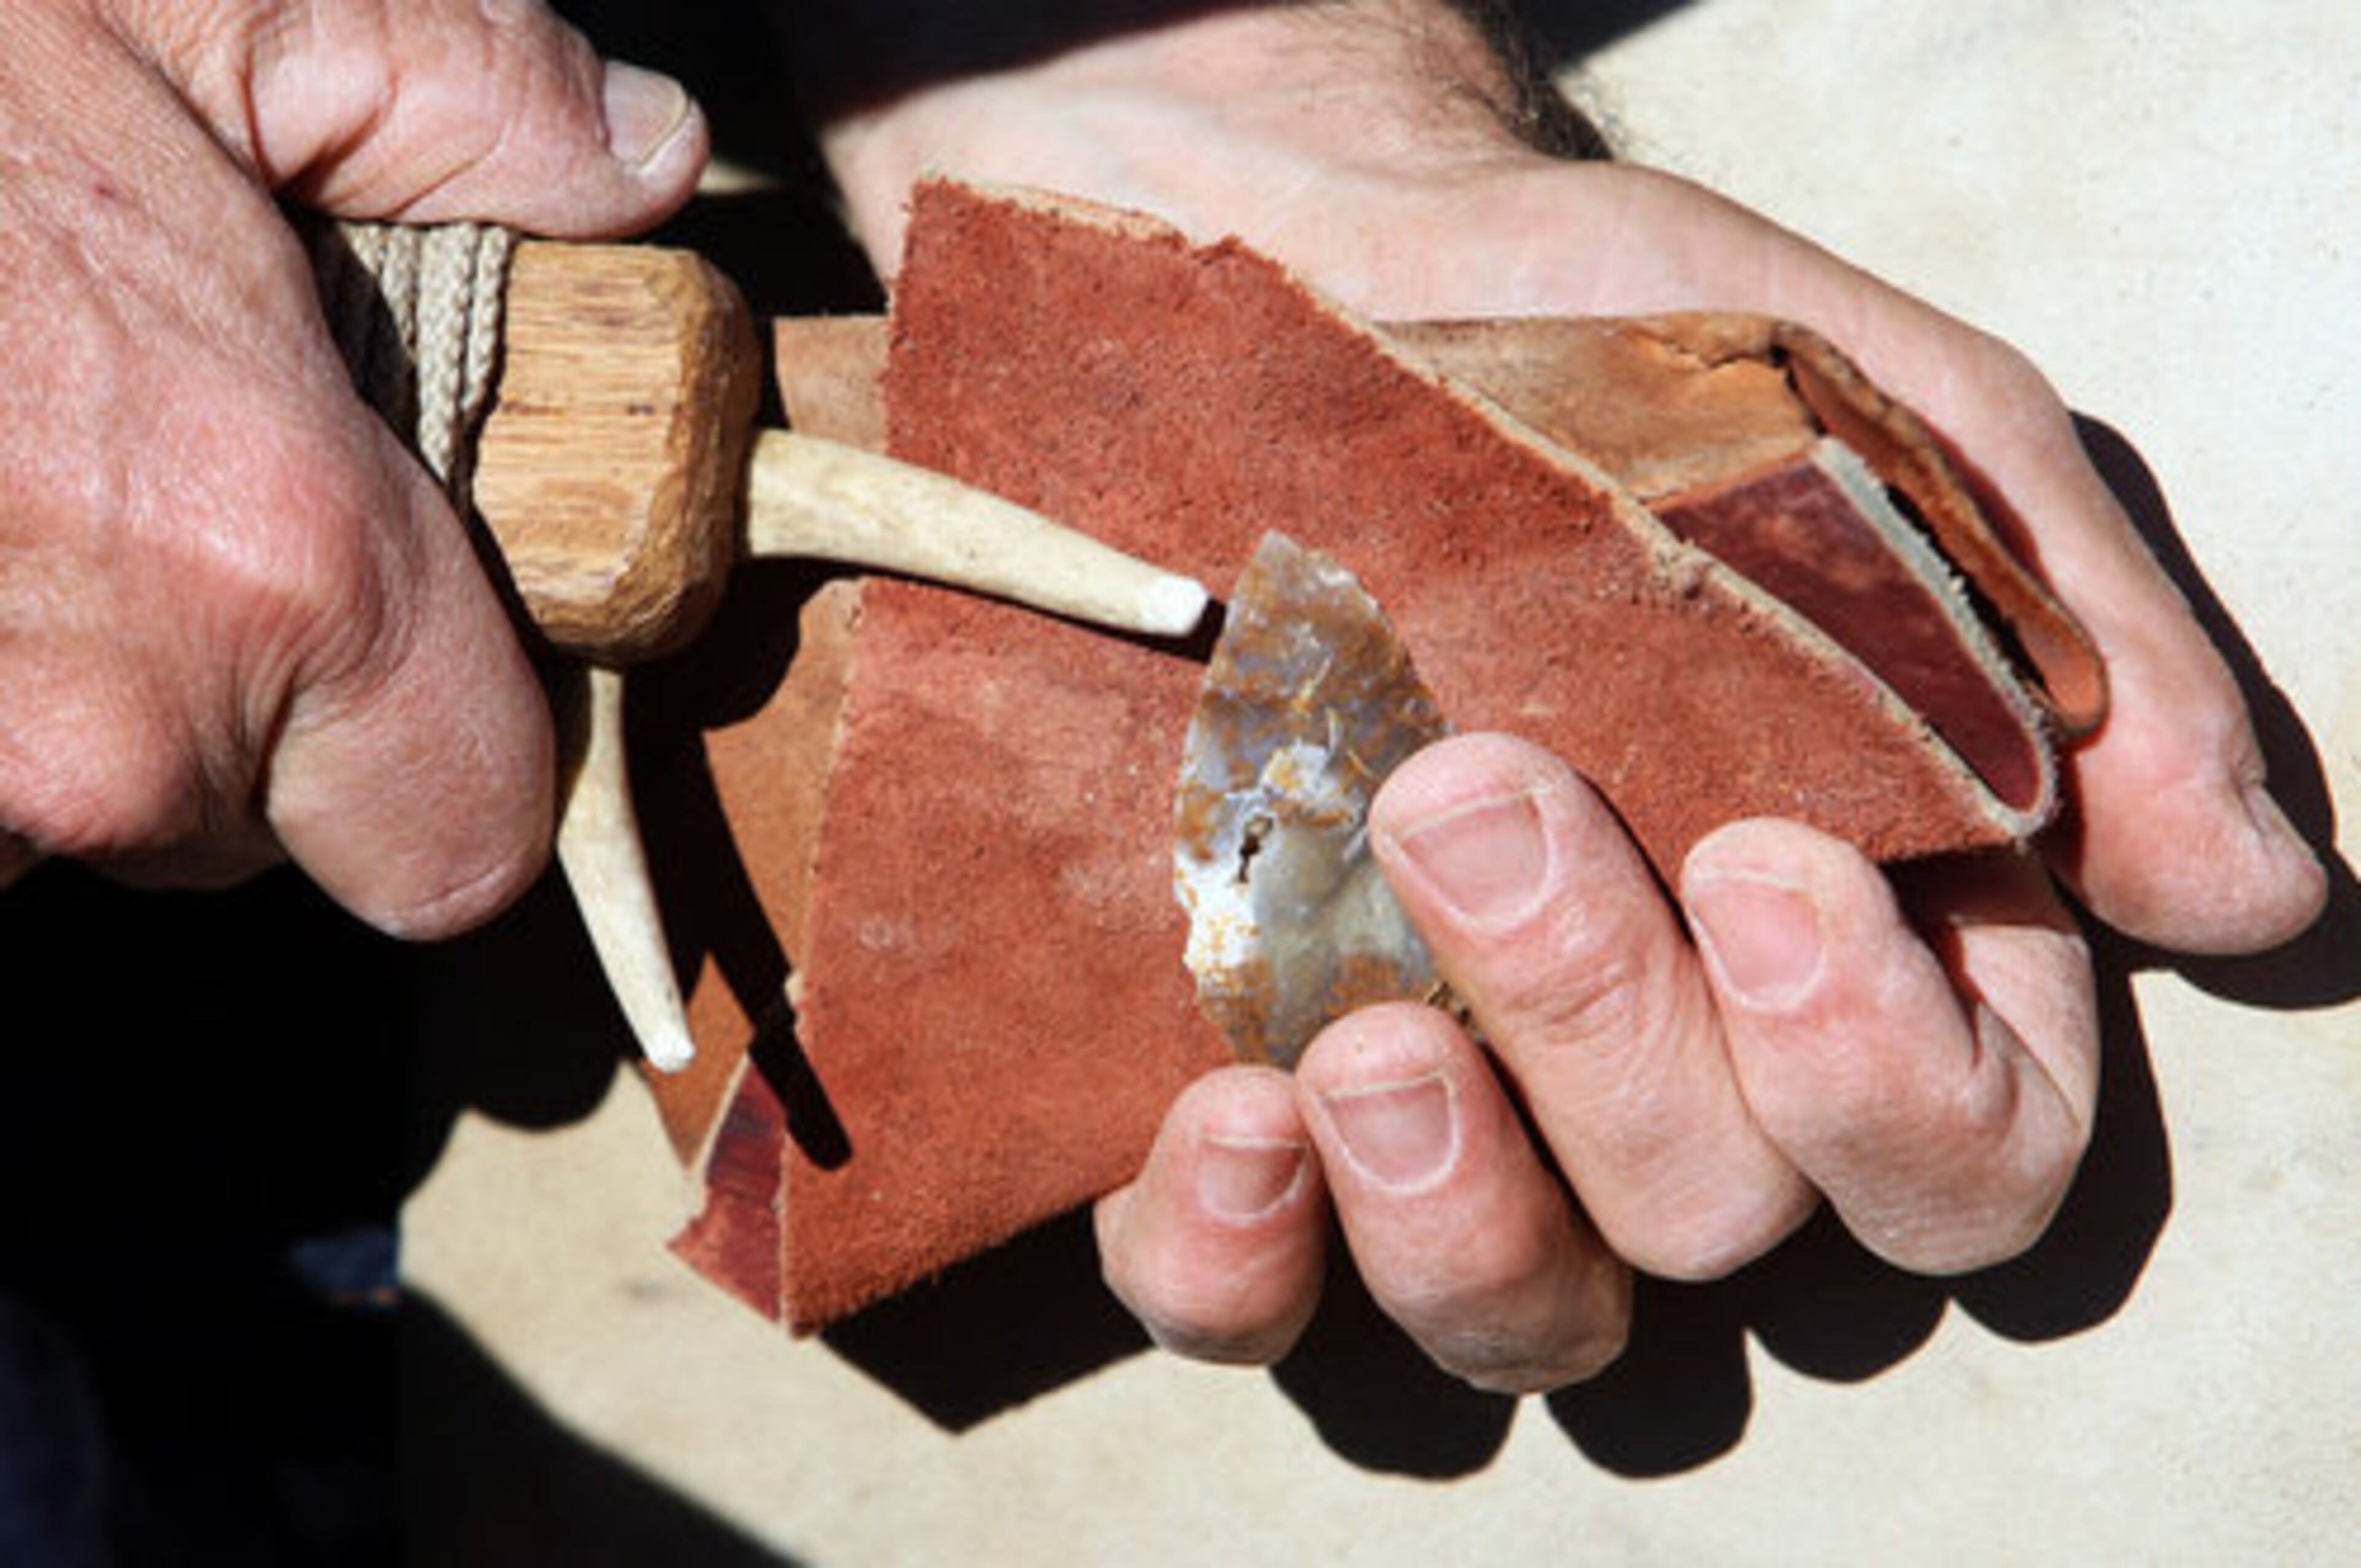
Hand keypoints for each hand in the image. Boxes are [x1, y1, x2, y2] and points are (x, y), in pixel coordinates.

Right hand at [0, 0, 703, 933]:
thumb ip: (461, 94)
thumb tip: (634, 160)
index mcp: (272, 567)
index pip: (466, 842)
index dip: (455, 756)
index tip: (405, 643)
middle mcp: (87, 737)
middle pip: (248, 830)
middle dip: (236, 697)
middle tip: (143, 491)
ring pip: (55, 817)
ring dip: (52, 688)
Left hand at [800, 0, 2327, 1387]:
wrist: (1319, 276)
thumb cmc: (1620, 349)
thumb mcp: (1879, 421)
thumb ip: (2055, 630)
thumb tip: (2238, 886)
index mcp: (1855, 938)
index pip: (1966, 1153)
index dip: (1889, 1080)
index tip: (1773, 864)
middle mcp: (1665, 1062)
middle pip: (1717, 1215)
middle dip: (1613, 1037)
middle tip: (1472, 800)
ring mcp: (1449, 1101)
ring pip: (1516, 1304)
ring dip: (1454, 1203)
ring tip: (1363, 1032)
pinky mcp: (1243, 1098)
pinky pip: (1247, 1298)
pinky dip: (1239, 1260)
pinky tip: (1231, 1131)